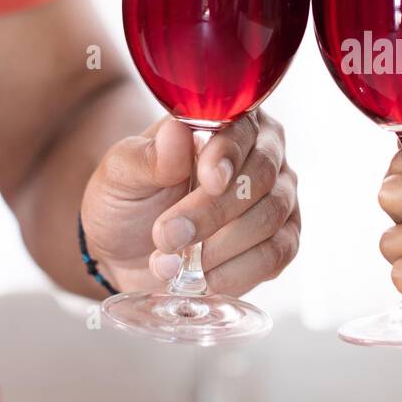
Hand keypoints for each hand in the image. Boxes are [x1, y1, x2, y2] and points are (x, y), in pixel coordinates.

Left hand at [80, 109, 299, 295]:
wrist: (129, 251)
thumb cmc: (128, 200)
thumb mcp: (119, 176)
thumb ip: (147, 157)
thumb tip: (176, 133)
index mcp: (228, 122)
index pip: (243, 130)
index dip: (228, 154)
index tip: (207, 180)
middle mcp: (264, 154)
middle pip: (260, 177)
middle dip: (212, 212)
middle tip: (166, 236)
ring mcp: (279, 198)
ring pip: (270, 218)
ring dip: (218, 247)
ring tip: (170, 262)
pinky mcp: (282, 241)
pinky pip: (276, 255)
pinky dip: (236, 272)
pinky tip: (201, 278)